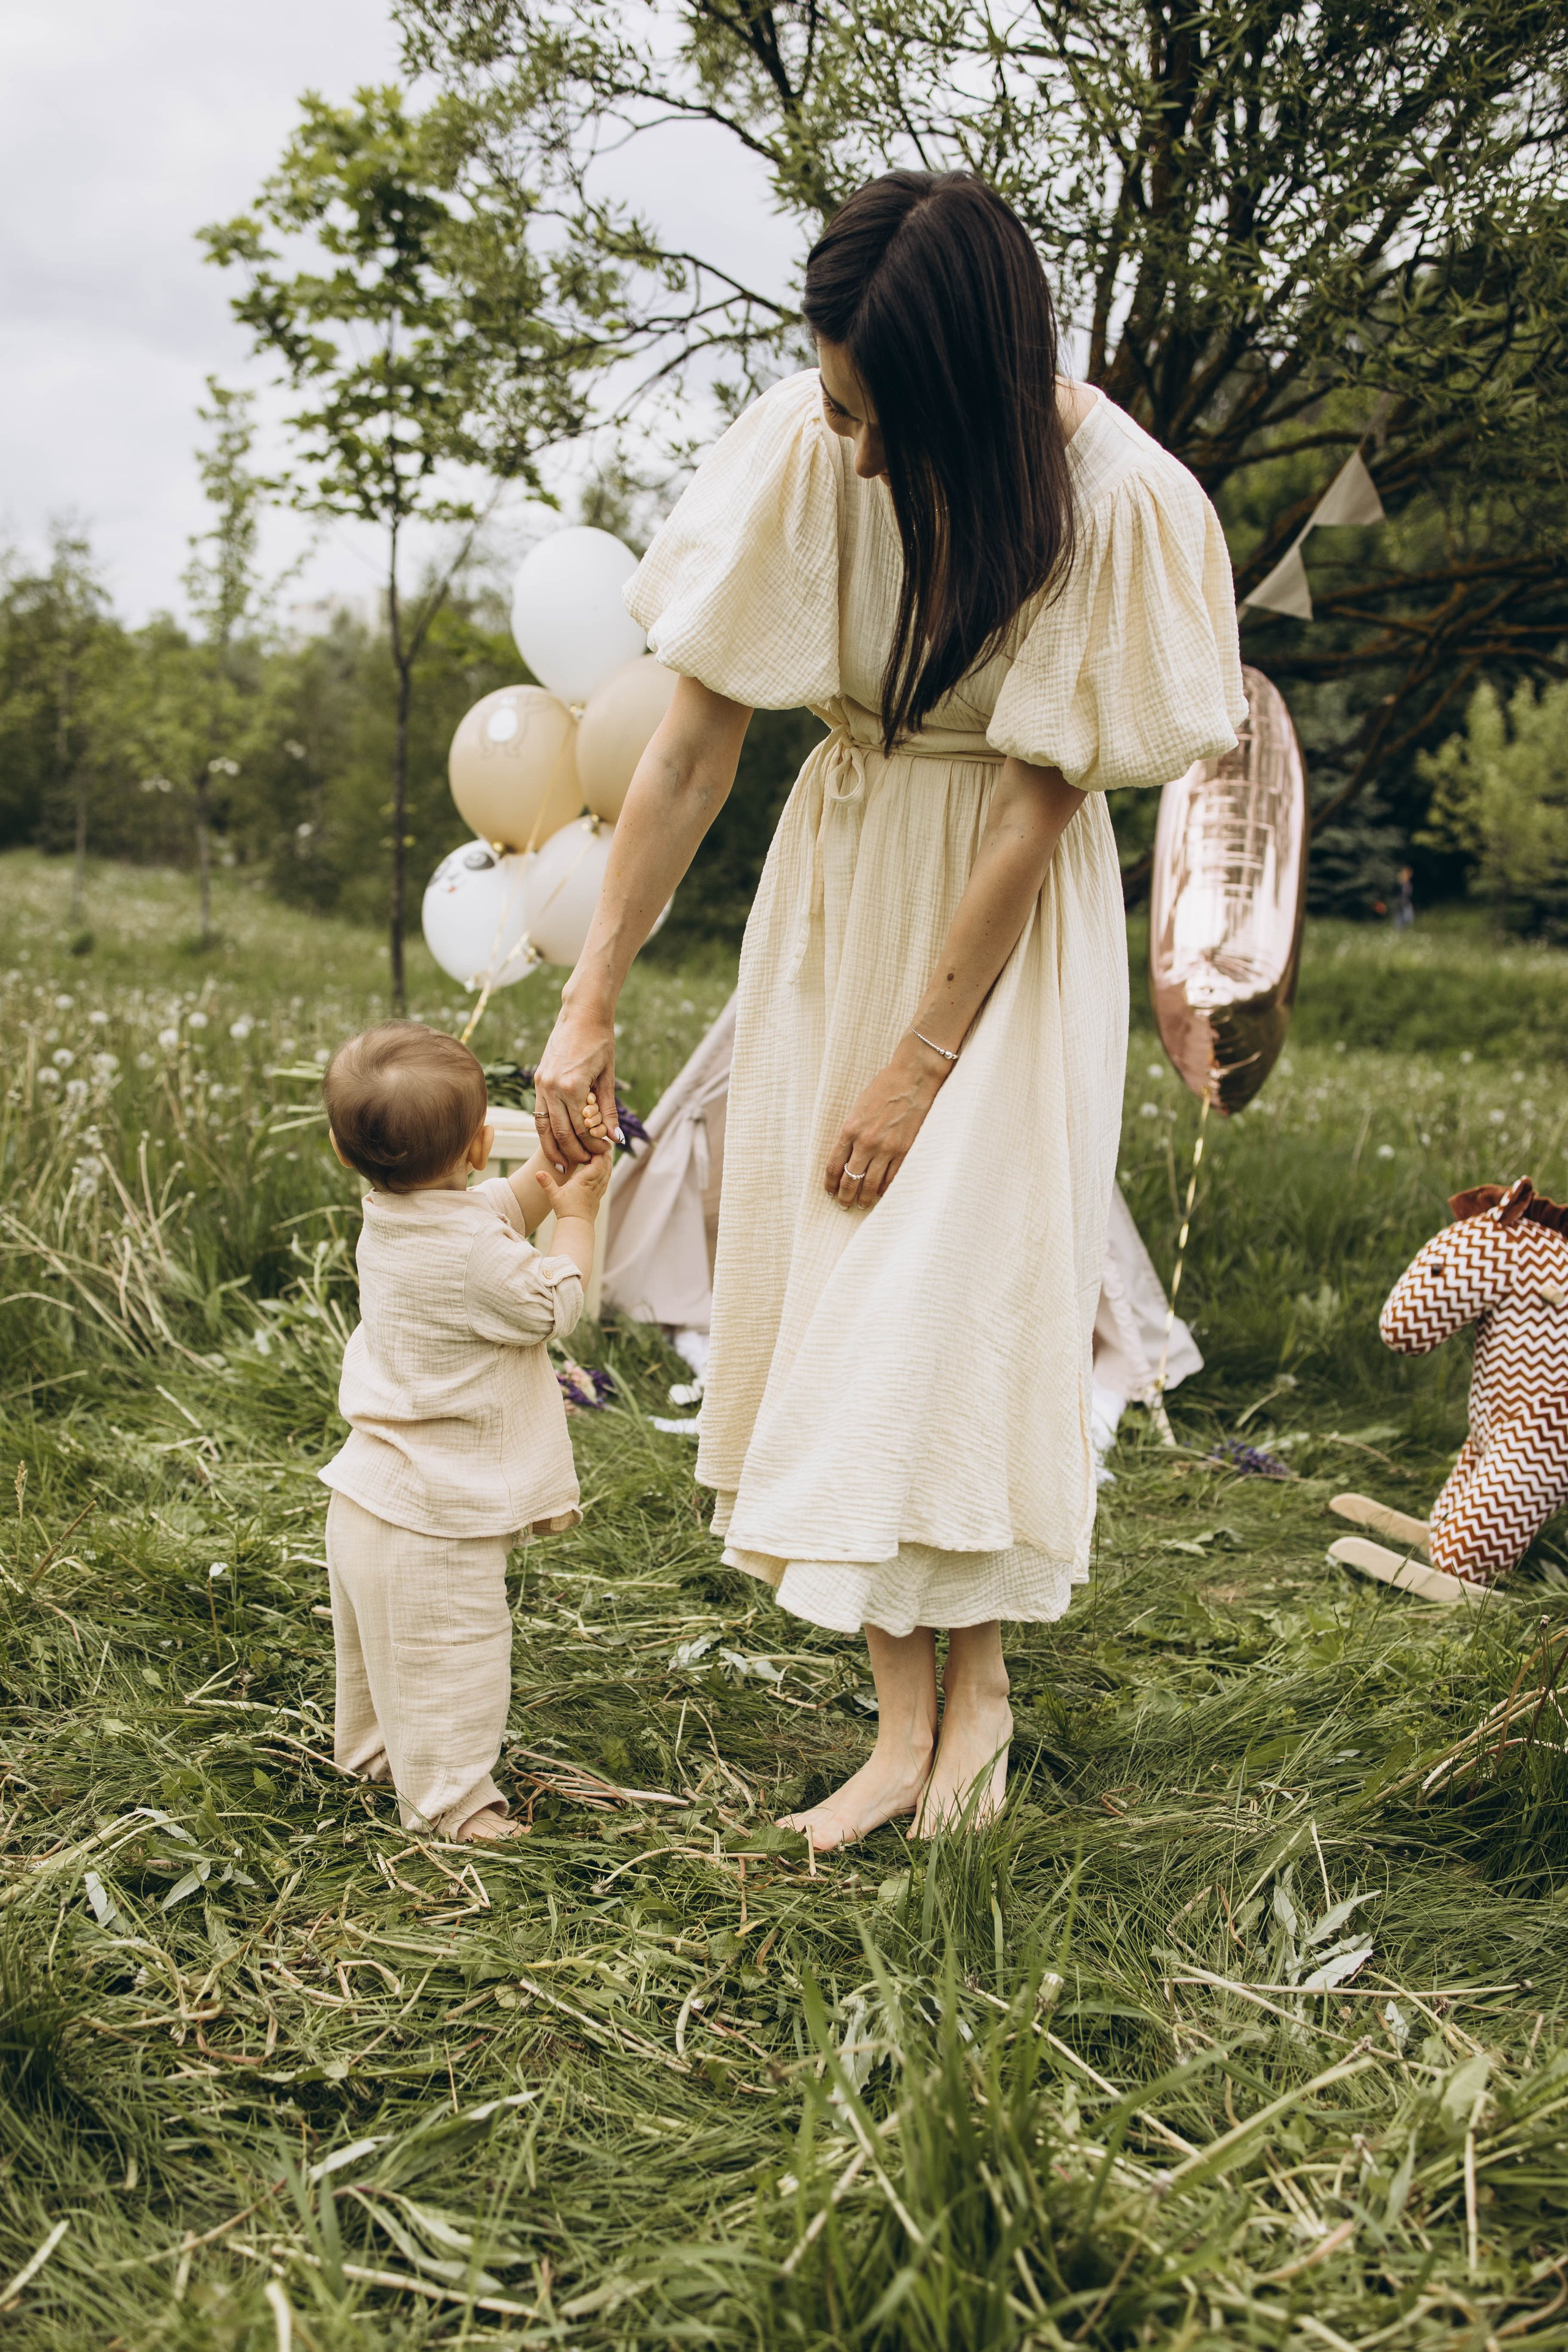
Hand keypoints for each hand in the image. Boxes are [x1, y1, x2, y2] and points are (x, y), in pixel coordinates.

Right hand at [534, 999, 619, 1167]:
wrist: (581, 1014)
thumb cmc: (599, 1041)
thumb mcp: (608, 1076)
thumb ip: (608, 1109)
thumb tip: (615, 1138)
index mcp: (572, 1087)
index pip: (582, 1129)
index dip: (594, 1145)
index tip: (605, 1151)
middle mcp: (552, 1088)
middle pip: (561, 1133)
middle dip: (575, 1152)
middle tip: (587, 1162)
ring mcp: (541, 1084)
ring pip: (544, 1127)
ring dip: (555, 1148)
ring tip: (565, 1164)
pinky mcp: (538, 1080)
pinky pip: (539, 1113)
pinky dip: (546, 1131)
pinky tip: (554, 1142)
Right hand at [536, 1140, 611, 1224]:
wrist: (576, 1226)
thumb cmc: (565, 1210)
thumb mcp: (554, 1195)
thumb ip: (546, 1183)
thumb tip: (537, 1173)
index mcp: (585, 1181)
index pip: (597, 1163)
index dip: (597, 1153)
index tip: (594, 1144)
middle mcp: (594, 1185)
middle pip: (605, 1166)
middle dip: (604, 1154)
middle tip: (601, 1144)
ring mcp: (598, 1190)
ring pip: (607, 1173)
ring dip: (607, 1162)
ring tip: (604, 1153)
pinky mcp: (599, 1195)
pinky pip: (606, 1180)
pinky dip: (607, 1171)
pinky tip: (604, 1167)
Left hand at [826, 1038, 947, 1206]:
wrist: (911, 1078)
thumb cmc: (883, 1088)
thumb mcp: (858, 1108)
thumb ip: (851, 1132)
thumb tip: (846, 1155)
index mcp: (849, 1129)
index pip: (834, 1166)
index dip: (830, 1183)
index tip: (829, 1191)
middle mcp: (866, 1142)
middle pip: (850, 1179)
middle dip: (845, 1196)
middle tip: (843, 1205)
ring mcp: (886, 1148)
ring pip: (871, 1183)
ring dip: (864, 1198)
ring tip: (861, 1205)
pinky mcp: (904, 1150)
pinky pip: (892, 1177)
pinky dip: (885, 1188)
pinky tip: (881, 1194)